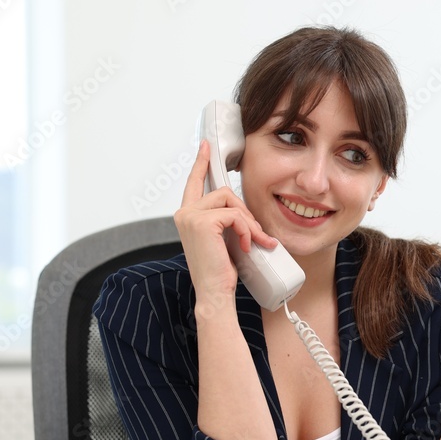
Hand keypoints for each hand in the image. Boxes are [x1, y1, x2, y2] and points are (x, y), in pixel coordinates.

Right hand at [173, 140, 278, 309]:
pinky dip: (246, 230)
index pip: (194, 183)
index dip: (200, 163)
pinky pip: (235, 215)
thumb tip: (244, 212)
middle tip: (255, 234)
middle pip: (224, 191)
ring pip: (231, 201)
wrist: (215, 292)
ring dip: (249, 222)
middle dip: (245, 212)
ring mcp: (191, 216)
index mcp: (188, 216)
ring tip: (253, 242)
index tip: (205, 146)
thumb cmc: (221, 271)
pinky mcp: (203, 222)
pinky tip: (245, 247)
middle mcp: (185, 213)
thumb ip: (227, 221)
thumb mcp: (225, 239)